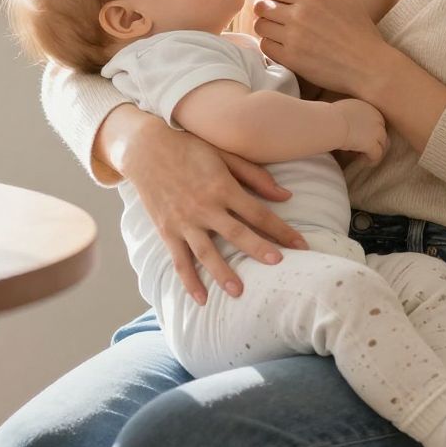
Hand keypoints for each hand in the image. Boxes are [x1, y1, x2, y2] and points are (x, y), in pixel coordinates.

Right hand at [102, 105, 305, 303]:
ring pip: (207, 252)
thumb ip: (255, 176)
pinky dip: (189, 281)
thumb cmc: (190, 147)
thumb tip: (286, 196)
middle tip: (279, 264)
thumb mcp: (225, 154)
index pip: (258, 212)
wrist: (145, 147)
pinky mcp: (166, 230)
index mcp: (222, 186)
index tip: (300, 245)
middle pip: (237, 233)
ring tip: (239, 292)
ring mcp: (184, 221)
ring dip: (223, 273)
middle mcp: (204, 206)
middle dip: (259, 249)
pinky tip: (201, 299)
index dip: (281, 229)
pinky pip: (179, 260)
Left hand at [253, 0, 393, 98]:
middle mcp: (301, 10)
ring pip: (260, 24)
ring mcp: (294, 34)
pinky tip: (282, 47)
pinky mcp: (291, 56)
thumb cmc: (359, 33)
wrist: (368, 65)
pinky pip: (265, 46)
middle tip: (271, 18)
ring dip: (266, 28)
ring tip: (277, 33)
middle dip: (264, 10)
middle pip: (262, 3)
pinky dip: (270, 45)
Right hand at [333, 98, 386, 162]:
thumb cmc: (330, 115)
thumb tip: (345, 121)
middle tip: (363, 149)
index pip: (376, 121)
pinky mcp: (372, 144)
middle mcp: (376, 118)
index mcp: (369, 108)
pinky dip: (371, 160)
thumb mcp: (344, 109)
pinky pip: (377, 155)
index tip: (360, 138)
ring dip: (374, 151)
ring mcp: (377, 131)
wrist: (331, 123)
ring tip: (364, 157)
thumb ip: (351, 114)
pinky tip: (364, 163)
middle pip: (381, 132)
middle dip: (374, 141)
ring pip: (382, 144)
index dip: (369, 131)